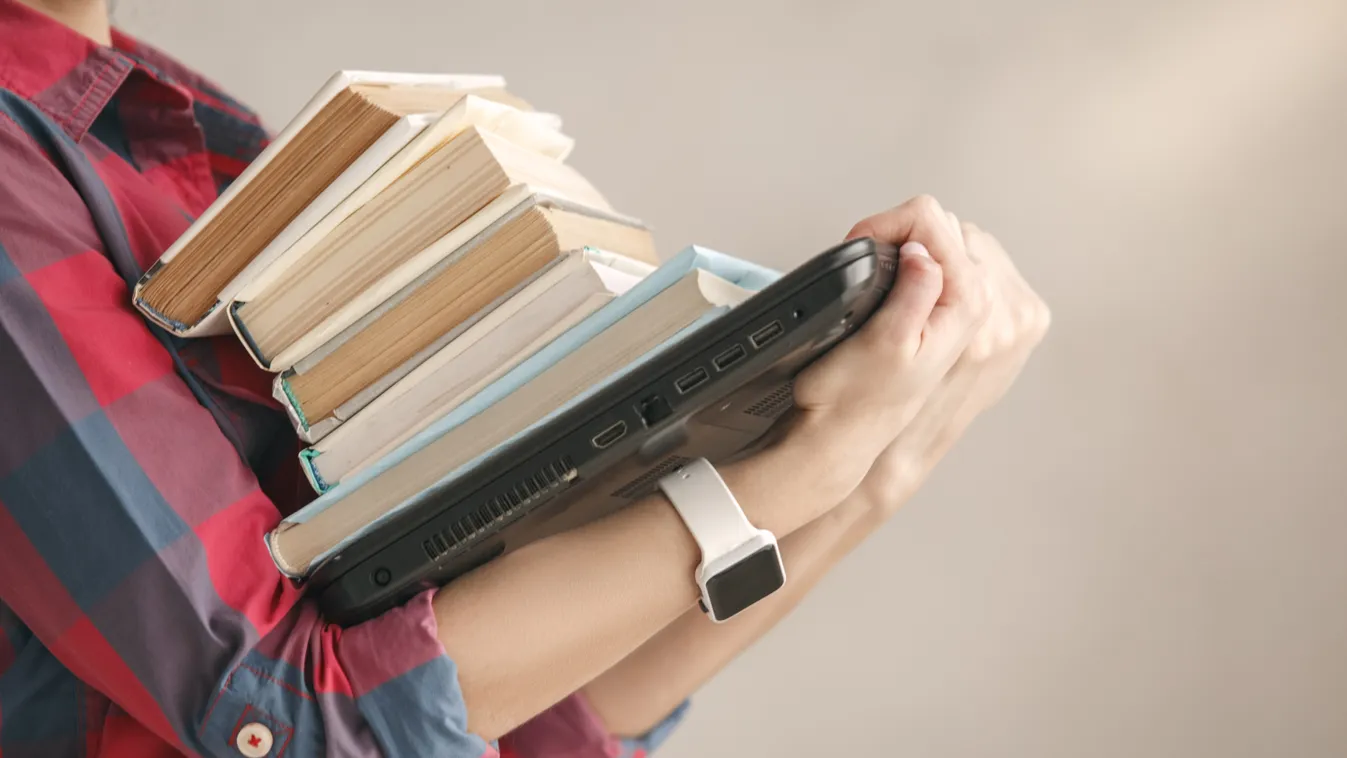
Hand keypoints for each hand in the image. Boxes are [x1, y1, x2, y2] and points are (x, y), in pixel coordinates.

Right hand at [786, 196, 991, 496]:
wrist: (855, 438)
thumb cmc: (852, 397)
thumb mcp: (880, 343)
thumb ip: (911, 291)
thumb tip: (922, 251)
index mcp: (973, 308)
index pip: (934, 223)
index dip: (887, 226)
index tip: (858, 244)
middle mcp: (998, 311)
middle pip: (952, 231)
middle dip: (908, 239)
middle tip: (871, 266)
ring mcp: (999, 319)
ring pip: (960, 247)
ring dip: (923, 253)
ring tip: (890, 279)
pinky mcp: (992, 324)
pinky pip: (968, 271)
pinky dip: (938, 270)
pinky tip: (914, 290)